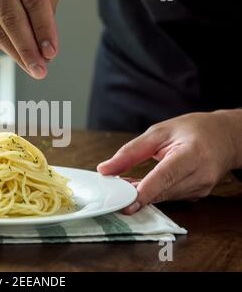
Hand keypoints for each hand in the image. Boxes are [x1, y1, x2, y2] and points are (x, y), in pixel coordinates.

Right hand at [0, 0, 59, 78]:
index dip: (43, 27)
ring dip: (16, 53)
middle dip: (26, 49)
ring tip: (33, 67)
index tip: (50, 52)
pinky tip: (18, 55)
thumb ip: (45, 9)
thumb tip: (45, 50)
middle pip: (9, 16)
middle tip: (40, 69)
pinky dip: (6, 46)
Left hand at [97, 110, 241, 214]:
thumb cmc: (194, 130)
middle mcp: (201, 175)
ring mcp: (201, 189)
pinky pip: (168, 197)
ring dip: (141, 194)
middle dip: (135, 193)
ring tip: (122, 185)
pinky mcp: (197, 196)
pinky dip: (153, 193)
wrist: (226, 138)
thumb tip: (105, 169)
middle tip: (112, 191)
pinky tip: (139, 187)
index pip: (166, 176)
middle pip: (162, 191)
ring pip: (163, 197)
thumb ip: (131, 151)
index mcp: (193, 154)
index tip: (127, 201)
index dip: (146, 190)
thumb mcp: (159, 132)